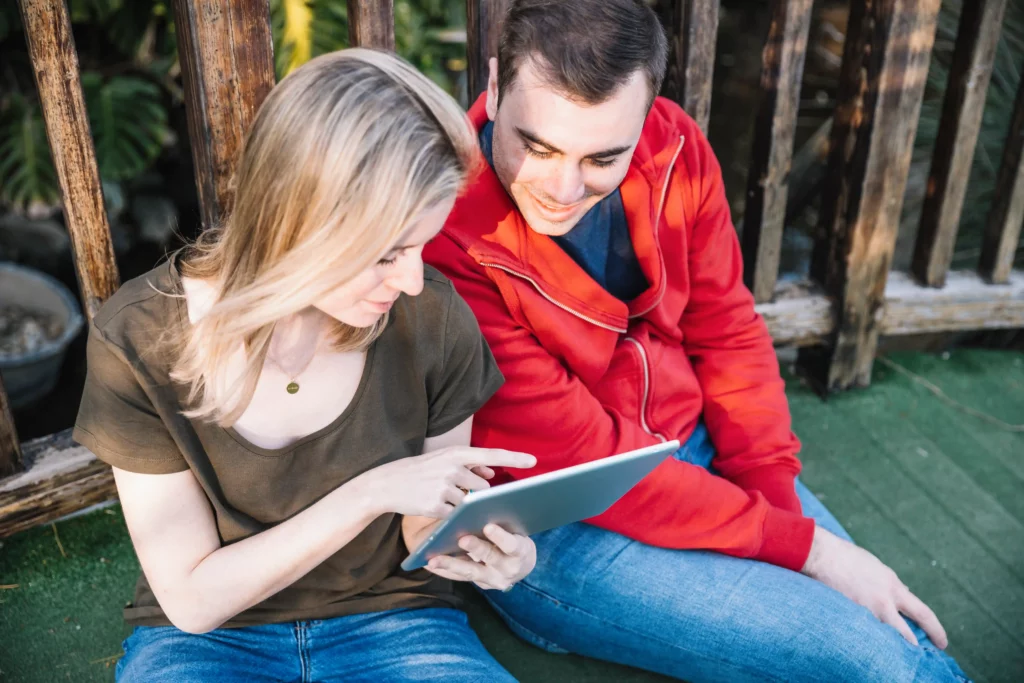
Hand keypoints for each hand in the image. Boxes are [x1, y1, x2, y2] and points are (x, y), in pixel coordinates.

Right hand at [358, 446, 535, 518]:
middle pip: (484, 489)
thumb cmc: (420, 471)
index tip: (534, 461)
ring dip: (462, 505)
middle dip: (476, 494)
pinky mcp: (436, 506)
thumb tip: (490, 473)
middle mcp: (452, 468)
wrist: (387, 484)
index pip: (492, 454)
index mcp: (456, 453)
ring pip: (470, 503)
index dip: (514, 458)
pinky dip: (450, 514)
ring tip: (439, 496)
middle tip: (455, 491)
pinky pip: (455, 515)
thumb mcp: (443, 460)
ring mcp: (444, 487)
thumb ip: (469, 465)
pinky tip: (434, 506)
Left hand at [425, 524, 535, 591]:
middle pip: (491, 558)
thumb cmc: (515, 537)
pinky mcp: (481, 584)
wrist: (521, 564)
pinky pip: (462, 577)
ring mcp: (495, 580)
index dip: (500, 537)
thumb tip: (478, 504)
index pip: (512, 545)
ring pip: (472, 572)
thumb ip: (502, 521)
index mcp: (522, 552)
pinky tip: (431, 563)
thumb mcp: (515, 530)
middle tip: (461, 539)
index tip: (488, 526)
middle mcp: (509, 569)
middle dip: (476, 548)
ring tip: (434, 559)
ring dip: (452, 564)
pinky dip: (446, 570)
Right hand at [801, 526, 946, 648]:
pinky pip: (862, 632)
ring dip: (888, 645)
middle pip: (906, 634)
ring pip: (884, 637)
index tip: (942, 643)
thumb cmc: (848, 558)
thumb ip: (891, 585)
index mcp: (893, 587)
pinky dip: (866, 637)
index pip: (923, 614)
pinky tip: (864, 643)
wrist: (822, 555)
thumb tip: (903, 596)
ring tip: (890, 653)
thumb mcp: (877, 568)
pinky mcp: (848, 615)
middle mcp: (884, 601)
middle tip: (919, 658)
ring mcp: (865, 610)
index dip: (935, 630)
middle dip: (914, 648)